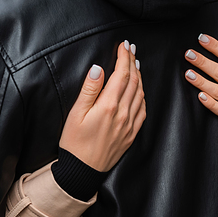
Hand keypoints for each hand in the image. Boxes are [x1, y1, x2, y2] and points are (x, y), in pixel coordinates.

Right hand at [59, 40, 145, 170]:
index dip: (124, 57)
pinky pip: (143, 109)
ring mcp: (130, 124)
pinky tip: (138, 90)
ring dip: (139, 76)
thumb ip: (89, 90)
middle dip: (133, 62)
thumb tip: (98, 68)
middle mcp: (124, 114)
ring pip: (141, 93)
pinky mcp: (132, 134)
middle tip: (131, 49)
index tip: (124, 45)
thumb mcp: (76, 114)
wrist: (83, 171)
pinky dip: (142, 94)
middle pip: (133, 81)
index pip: (122, 74)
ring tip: (135, 64)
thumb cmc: (74, 143)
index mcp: (109, 106)